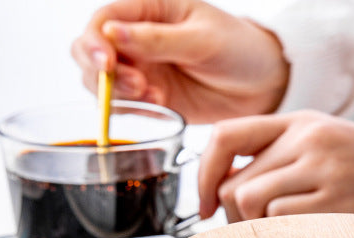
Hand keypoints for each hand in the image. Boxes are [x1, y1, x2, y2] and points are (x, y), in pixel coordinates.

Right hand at [70, 0, 289, 122]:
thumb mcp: (202, 39)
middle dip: (102, 72)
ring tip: (154, 96)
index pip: (102, 20)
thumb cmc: (238, 48)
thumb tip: (112, 32)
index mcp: (146, 10)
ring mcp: (143, 71)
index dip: (94, 41)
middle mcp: (136, 40)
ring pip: (103, 84)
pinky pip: (128, 107)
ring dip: (118, 94)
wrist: (263, 84)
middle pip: (90, 53)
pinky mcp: (154, 99)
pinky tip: (160, 105)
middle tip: (137, 85)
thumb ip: (158, 39)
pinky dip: (136, 110)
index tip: (107, 62)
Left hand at [199, 111, 353, 221]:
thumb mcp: (320, 144)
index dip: (202, 176)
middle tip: (252, 233)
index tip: (205, 207)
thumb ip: (274, 158)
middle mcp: (307, 141)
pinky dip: (280, 237)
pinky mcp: (337, 202)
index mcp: (298, 122)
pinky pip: (281, 223)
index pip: (227, 137)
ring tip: (279, 235)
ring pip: (252, 203)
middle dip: (234, 218)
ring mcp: (323, 170)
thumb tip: (222, 193)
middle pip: (236, 185)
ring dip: (256, 229)